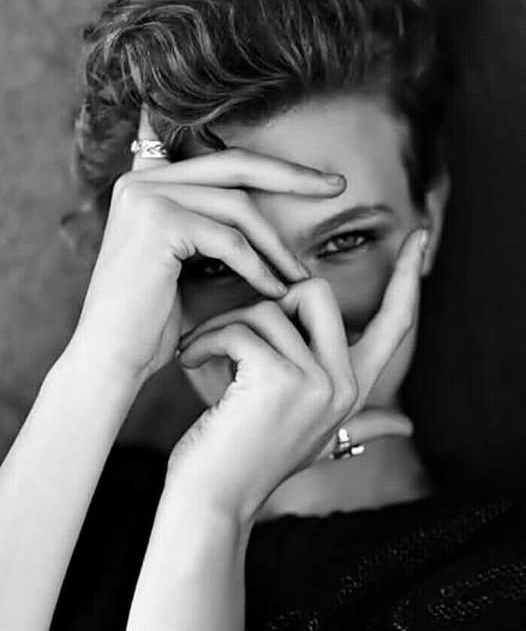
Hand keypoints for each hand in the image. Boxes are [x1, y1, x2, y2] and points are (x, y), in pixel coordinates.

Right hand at [68, 109, 346, 381]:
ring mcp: (147, 197)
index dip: (270, 161)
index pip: (220, 160)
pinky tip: (275, 291)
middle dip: (292, 175)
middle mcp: (143, 181)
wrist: (112, 358)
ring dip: (275, 244)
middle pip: (235, 164)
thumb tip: (260, 221)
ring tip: (299, 275)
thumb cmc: (153, 320)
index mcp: (149, 184)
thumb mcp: (187, 263)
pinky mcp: (157, 222)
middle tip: (337, 187)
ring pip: (237, 207)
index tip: (317, 175)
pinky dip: (257, 267)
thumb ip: (214, 231)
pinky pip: (227, 239)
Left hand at [168, 229, 425, 523]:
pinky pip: (240, 327)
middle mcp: (344, 383)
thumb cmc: (249, 455)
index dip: (408, 278)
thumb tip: (409, 428)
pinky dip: (205, 340)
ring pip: (268, 307)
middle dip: (271, 298)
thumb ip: (361, 424)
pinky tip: (190, 363)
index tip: (421, 236)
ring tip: (201, 355)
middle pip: (318, 290)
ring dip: (223, 327)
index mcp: (353, 388)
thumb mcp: (313, 436)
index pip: (395, 323)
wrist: (211, 500)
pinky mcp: (279, 379)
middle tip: (238, 332)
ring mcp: (316, 381)